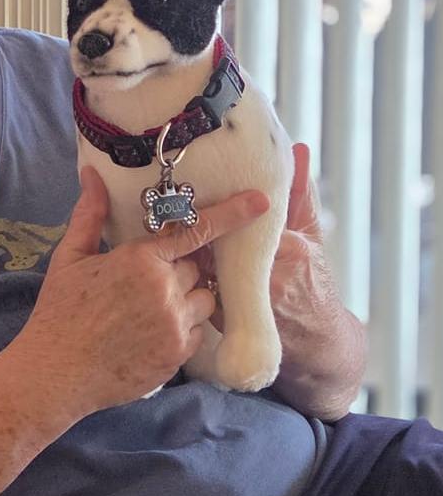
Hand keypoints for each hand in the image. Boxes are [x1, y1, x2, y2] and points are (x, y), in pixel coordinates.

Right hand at [11, 166, 269, 419]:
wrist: (57, 371)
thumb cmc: (60, 310)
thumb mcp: (69, 256)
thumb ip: (89, 213)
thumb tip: (91, 173)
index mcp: (142, 261)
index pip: (195, 231)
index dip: (231, 214)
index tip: (260, 201)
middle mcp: (166, 291)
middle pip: (196, 268)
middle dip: (179, 268)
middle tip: (148, 278)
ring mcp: (175, 327)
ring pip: (204, 301)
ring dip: (187, 297)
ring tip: (151, 306)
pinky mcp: (177, 357)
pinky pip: (197, 332)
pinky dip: (184, 327)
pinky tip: (151, 330)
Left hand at [192, 143, 331, 332]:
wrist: (319, 343)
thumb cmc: (315, 283)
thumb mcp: (312, 235)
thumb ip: (301, 194)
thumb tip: (299, 151)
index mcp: (289, 251)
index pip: (244, 222)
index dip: (219, 208)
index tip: (202, 189)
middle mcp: (269, 279)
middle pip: (219, 244)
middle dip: (200, 229)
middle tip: (179, 208)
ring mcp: (248, 303)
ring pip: (206, 268)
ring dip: (192, 252)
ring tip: (176, 236)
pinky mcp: (229, 322)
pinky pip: (202, 292)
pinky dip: (194, 277)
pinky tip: (185, 265)